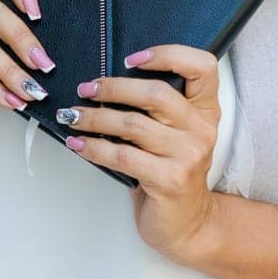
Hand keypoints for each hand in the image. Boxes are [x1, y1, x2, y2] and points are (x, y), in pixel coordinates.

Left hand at [56, 44, 222, 263]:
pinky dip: (93, 147)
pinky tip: (77, 143)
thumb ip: (158, 108)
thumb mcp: (176, 134)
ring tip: (71, 116)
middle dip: (113, 88)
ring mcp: (188, 155)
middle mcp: (201, 129)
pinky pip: (122, 156)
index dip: (168, 54)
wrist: (188, 224)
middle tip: (85, 89)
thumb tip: (105, 81)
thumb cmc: (172, 171)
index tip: (131, 58)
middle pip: (156, 93)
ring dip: (94, 118)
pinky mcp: (169, 180)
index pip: (201, 67)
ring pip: (132, 124)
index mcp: (205, 110)